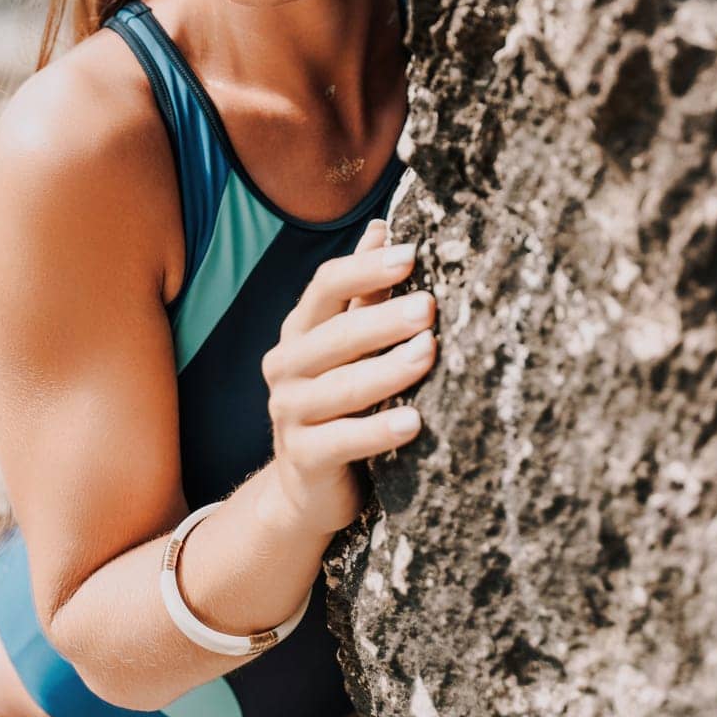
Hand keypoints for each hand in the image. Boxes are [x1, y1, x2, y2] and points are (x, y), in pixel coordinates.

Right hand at [261, 216, 435, 535]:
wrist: (305, 488)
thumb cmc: (339, 404)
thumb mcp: (347, 345)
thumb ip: (362, 292)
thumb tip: (382, 228)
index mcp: (300, 330)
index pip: (327, 286)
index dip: (367, 268)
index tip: (412, 255)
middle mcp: (287, 367)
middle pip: (337, 334)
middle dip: (385, 319)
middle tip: (429, 306)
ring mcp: (290, 413)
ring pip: (343, 386)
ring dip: (389, 369)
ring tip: (429, 352)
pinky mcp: (304, 458)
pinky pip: (344, 441)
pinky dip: (379, 431)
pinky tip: (414, 422)